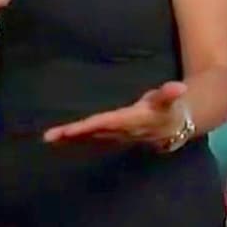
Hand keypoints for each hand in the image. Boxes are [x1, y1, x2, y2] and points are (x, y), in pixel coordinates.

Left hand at [43, 81, 186, 145]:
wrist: (173, 129)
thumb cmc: (168, 110)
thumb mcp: (169, 101)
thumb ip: (169, 94)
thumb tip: (179, 87)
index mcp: (129, 121)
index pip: (106, 123)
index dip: (90, 126)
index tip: (72, 129)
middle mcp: (118, 131)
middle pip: (91, 133)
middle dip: (72, 135)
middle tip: (50, 136)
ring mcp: (113, 136)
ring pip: (88, 138)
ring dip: (69, 139)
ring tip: (48, 138)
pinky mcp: (110, 136)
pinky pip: (90, 138)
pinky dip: (75, 139)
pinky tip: (59, 140)